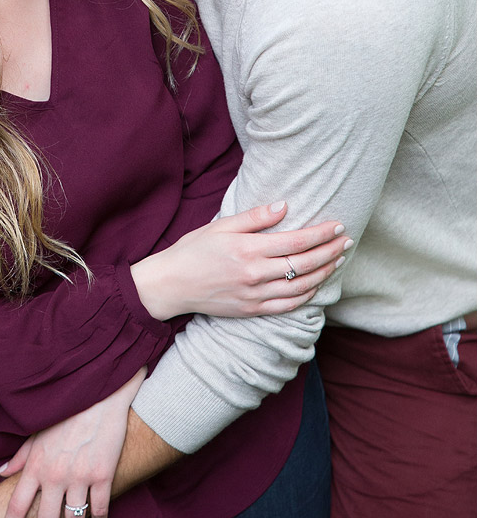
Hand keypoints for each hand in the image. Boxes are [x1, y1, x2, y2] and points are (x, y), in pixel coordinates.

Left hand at [0, 367, 146, 517]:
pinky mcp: (103, 475)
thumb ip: (20, 457)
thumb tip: (0, 473)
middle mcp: (55, 474)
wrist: (100, 396)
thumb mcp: (38, 433)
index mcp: (36, 465)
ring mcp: (79, 476)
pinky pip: (99, 511)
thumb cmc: (67, 414)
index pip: (15, 507)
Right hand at [132, 200, 351, 320]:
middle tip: (346, 241)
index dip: (321, 233)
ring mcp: (255, 296)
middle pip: (304, 263)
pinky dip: (307, 296)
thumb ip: (254, 217)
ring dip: (324, 273)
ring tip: (338, 260)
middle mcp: (255, 274)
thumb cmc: (193, 250)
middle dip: (330, 251)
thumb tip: (285, 206)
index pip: (296, 241)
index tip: (338, 225)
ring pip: (301, 286)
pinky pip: (288, 305)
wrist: (171, 285)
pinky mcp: (252, 310)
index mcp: (248, 249)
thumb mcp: (220, 226)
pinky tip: (316, 285)